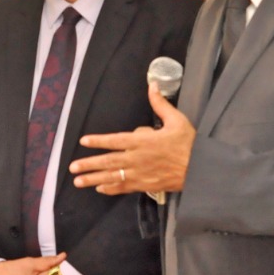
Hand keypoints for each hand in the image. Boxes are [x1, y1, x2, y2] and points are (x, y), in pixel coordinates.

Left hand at [70, 83, 194, 194]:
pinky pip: (124, 188)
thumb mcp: (177, 120)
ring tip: (78, 181)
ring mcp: (140, 174)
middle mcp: (137, 159)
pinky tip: (100, 189)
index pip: (115, 140)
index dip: (98, 141)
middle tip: (73, 168)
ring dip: (94, 179)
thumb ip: (160, 104)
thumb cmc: (189, 144)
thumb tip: (153, 85)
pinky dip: (111, 189)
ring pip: (113, 177)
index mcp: (143, 141)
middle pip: (108, 162)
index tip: (84, 141)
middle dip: (89, 164)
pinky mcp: (145, 185)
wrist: (201, 169)